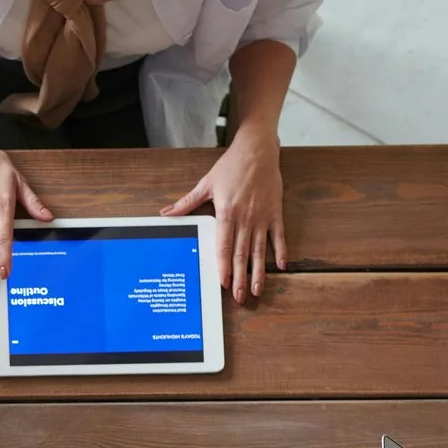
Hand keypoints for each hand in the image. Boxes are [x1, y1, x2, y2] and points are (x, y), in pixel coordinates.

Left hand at [163, 129, 285, 302]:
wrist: (257, 150)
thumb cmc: (231, 166)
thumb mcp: (206, 184)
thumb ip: (187, 203)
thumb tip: (166, 213)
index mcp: (227, 213)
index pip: (224, 246)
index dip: (223, 266)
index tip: (224, 284)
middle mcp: (246, 218)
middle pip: (241, 254)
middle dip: (241, 278)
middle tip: (240, 298)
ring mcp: (262, 217)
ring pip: (260, 250)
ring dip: (259, 272)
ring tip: (258, 290)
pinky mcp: (275, 212)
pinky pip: (279, 236)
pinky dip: (280, 252)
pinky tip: (281, 267)